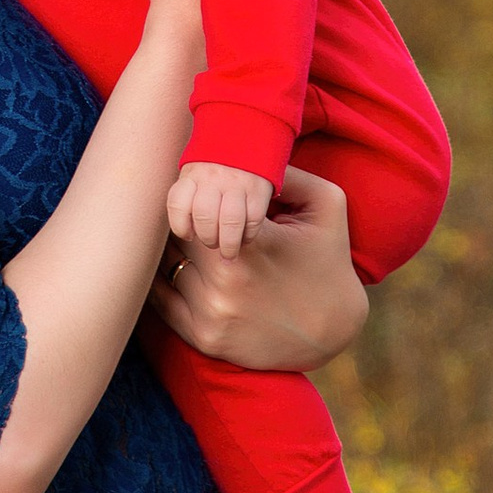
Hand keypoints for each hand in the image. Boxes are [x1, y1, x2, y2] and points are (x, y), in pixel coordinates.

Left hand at [158, 166, 363, 370]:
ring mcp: (212, 315)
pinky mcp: (204, 340)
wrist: (333, 333)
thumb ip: (287, 174)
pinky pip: (160, 305)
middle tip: (186, 214)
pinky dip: (160, 284)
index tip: (199, 193)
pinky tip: (169, 269)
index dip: (193, 197)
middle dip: (180, 224)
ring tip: (180, 240)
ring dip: (169, 253)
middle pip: (173, 238)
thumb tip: (248, 152)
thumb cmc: (328, 262)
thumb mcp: (326, 206)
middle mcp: (225, 283)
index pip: (193, 207)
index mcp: (249, 245)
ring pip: (164, 269)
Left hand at [168, 159, 272, 258]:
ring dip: (229, 245)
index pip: (177, 205)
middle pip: (204, 218)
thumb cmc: (217, 163)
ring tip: (229, 252)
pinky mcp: (258, 189)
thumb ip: (189, 195)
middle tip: (213, 243)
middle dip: (208, 239)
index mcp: (192, 173)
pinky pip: (252, 220)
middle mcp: (212, 177)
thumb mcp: (195, 171)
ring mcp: (236, 182)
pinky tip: (245, 236)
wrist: (249, 133)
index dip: (180, 227)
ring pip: (230, 223)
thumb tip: (188, 232)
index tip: (188, 235)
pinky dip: (248, 235)